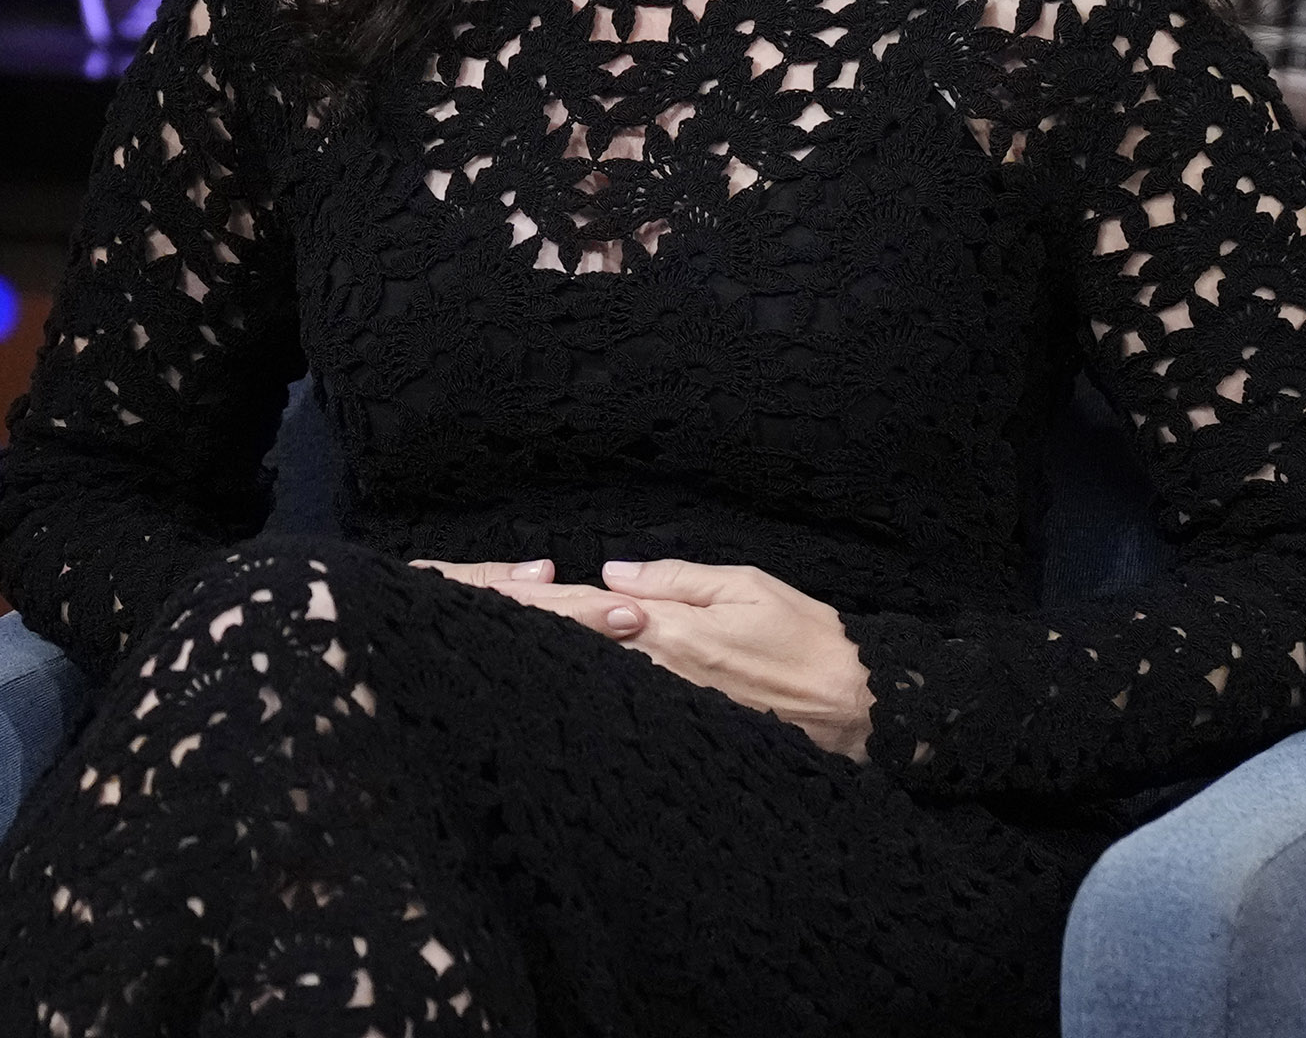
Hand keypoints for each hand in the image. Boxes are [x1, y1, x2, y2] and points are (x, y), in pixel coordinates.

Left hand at [411, 556, 875, 760]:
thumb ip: (675, 580)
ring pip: (583, 681)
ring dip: (536, 664)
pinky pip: (616, 708)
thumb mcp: (746, 586)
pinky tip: (547, 691)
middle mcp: (652, 673)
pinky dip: (579, 692)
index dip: (521, 601)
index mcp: (664, 631)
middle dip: (511, 632)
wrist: (859, 711)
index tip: (469, 592)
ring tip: (474, 654)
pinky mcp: (677, 730)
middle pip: (566, 649)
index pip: (575, 610)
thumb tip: (611, 574)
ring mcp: (663, 706)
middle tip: (446, 618)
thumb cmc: (808, 641)